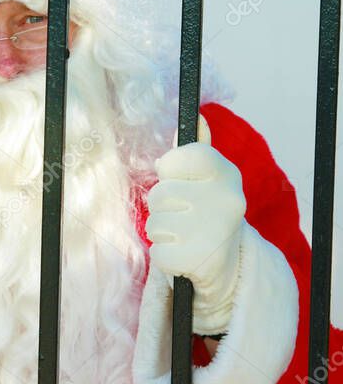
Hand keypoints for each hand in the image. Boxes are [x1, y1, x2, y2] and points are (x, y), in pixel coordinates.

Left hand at [144, 114, 245, 334]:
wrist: (228, 266)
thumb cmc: (206, 214)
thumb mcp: (206, 181)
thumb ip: (195, 152)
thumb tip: (196, 117)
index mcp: (226, 174)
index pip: (175, 157)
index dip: (169, 170)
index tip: (178, 179)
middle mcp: (226, 200)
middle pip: (158, 194)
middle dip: (162, 208)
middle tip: (184, 217)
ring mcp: (214, 231)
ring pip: (154, 224)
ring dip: (161, 233)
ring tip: (184, 237)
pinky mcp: (198, 261)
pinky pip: (156, 253)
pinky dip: (163, 258)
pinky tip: (183, 256)